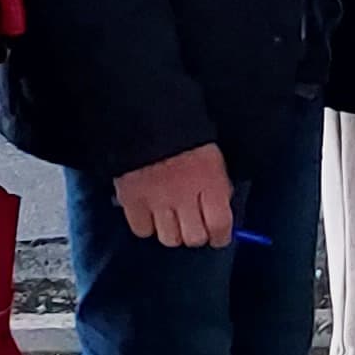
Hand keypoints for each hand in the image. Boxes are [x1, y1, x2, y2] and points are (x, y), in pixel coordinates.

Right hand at [116, 142, 235, 246]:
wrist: (144, 116)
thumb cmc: (182, 132)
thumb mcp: (212, 156)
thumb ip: (218, 186)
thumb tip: (222, 211)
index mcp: (209, 181)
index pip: (220, 226)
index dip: (220, 236)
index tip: (218, 236)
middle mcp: (184, 195)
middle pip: (194, 238)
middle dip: (196, 234)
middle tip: (192, 225)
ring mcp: (156, 200)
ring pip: (169, 238)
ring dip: (172, 232)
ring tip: (170, 218)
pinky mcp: (132, 200)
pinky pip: (142, 230)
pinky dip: (147, 226)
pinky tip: (150, 214)